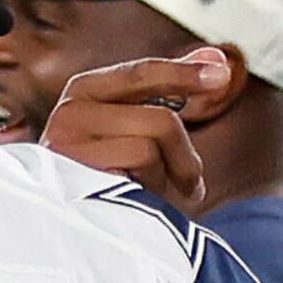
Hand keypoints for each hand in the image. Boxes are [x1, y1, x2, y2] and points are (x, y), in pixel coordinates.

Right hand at [37, 50, 228, 207]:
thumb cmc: (103, 170)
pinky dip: (146, 194)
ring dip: (162, 181)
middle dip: (185, 156)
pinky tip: (133, 203)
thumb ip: (169, 89)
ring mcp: (69, 147)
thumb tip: (216, 57)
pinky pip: (134, 178)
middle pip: (161, 120)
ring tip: (149, 195)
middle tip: (193, 184)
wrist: (59, 226)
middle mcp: (71, 112)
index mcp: (84, 90)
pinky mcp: (75, 180)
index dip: (186, 73)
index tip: (223, 73)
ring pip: (149, 150)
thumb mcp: (133, 123)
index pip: (144, 72)